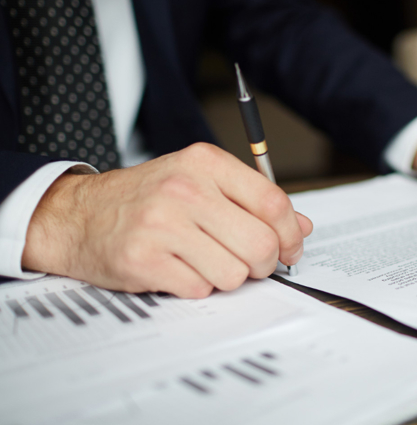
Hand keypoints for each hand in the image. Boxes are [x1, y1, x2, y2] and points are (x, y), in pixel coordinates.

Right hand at [22, 143, 312, 297]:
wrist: (79, 215)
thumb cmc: (148, 198)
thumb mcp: (202, 182)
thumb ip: (253, 201)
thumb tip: (302, 227)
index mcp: (206, 163)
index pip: (273, 202)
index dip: (291, 233)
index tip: (290, 248)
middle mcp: (185, 189)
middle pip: (260, 244)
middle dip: (264, 264)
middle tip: (251, 264)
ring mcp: (161, 224)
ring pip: (233, 273)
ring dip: (226, 277)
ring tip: (204, 261)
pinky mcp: (142, 260)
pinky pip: (199, 289)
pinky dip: (195, 286)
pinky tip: (178, 268)